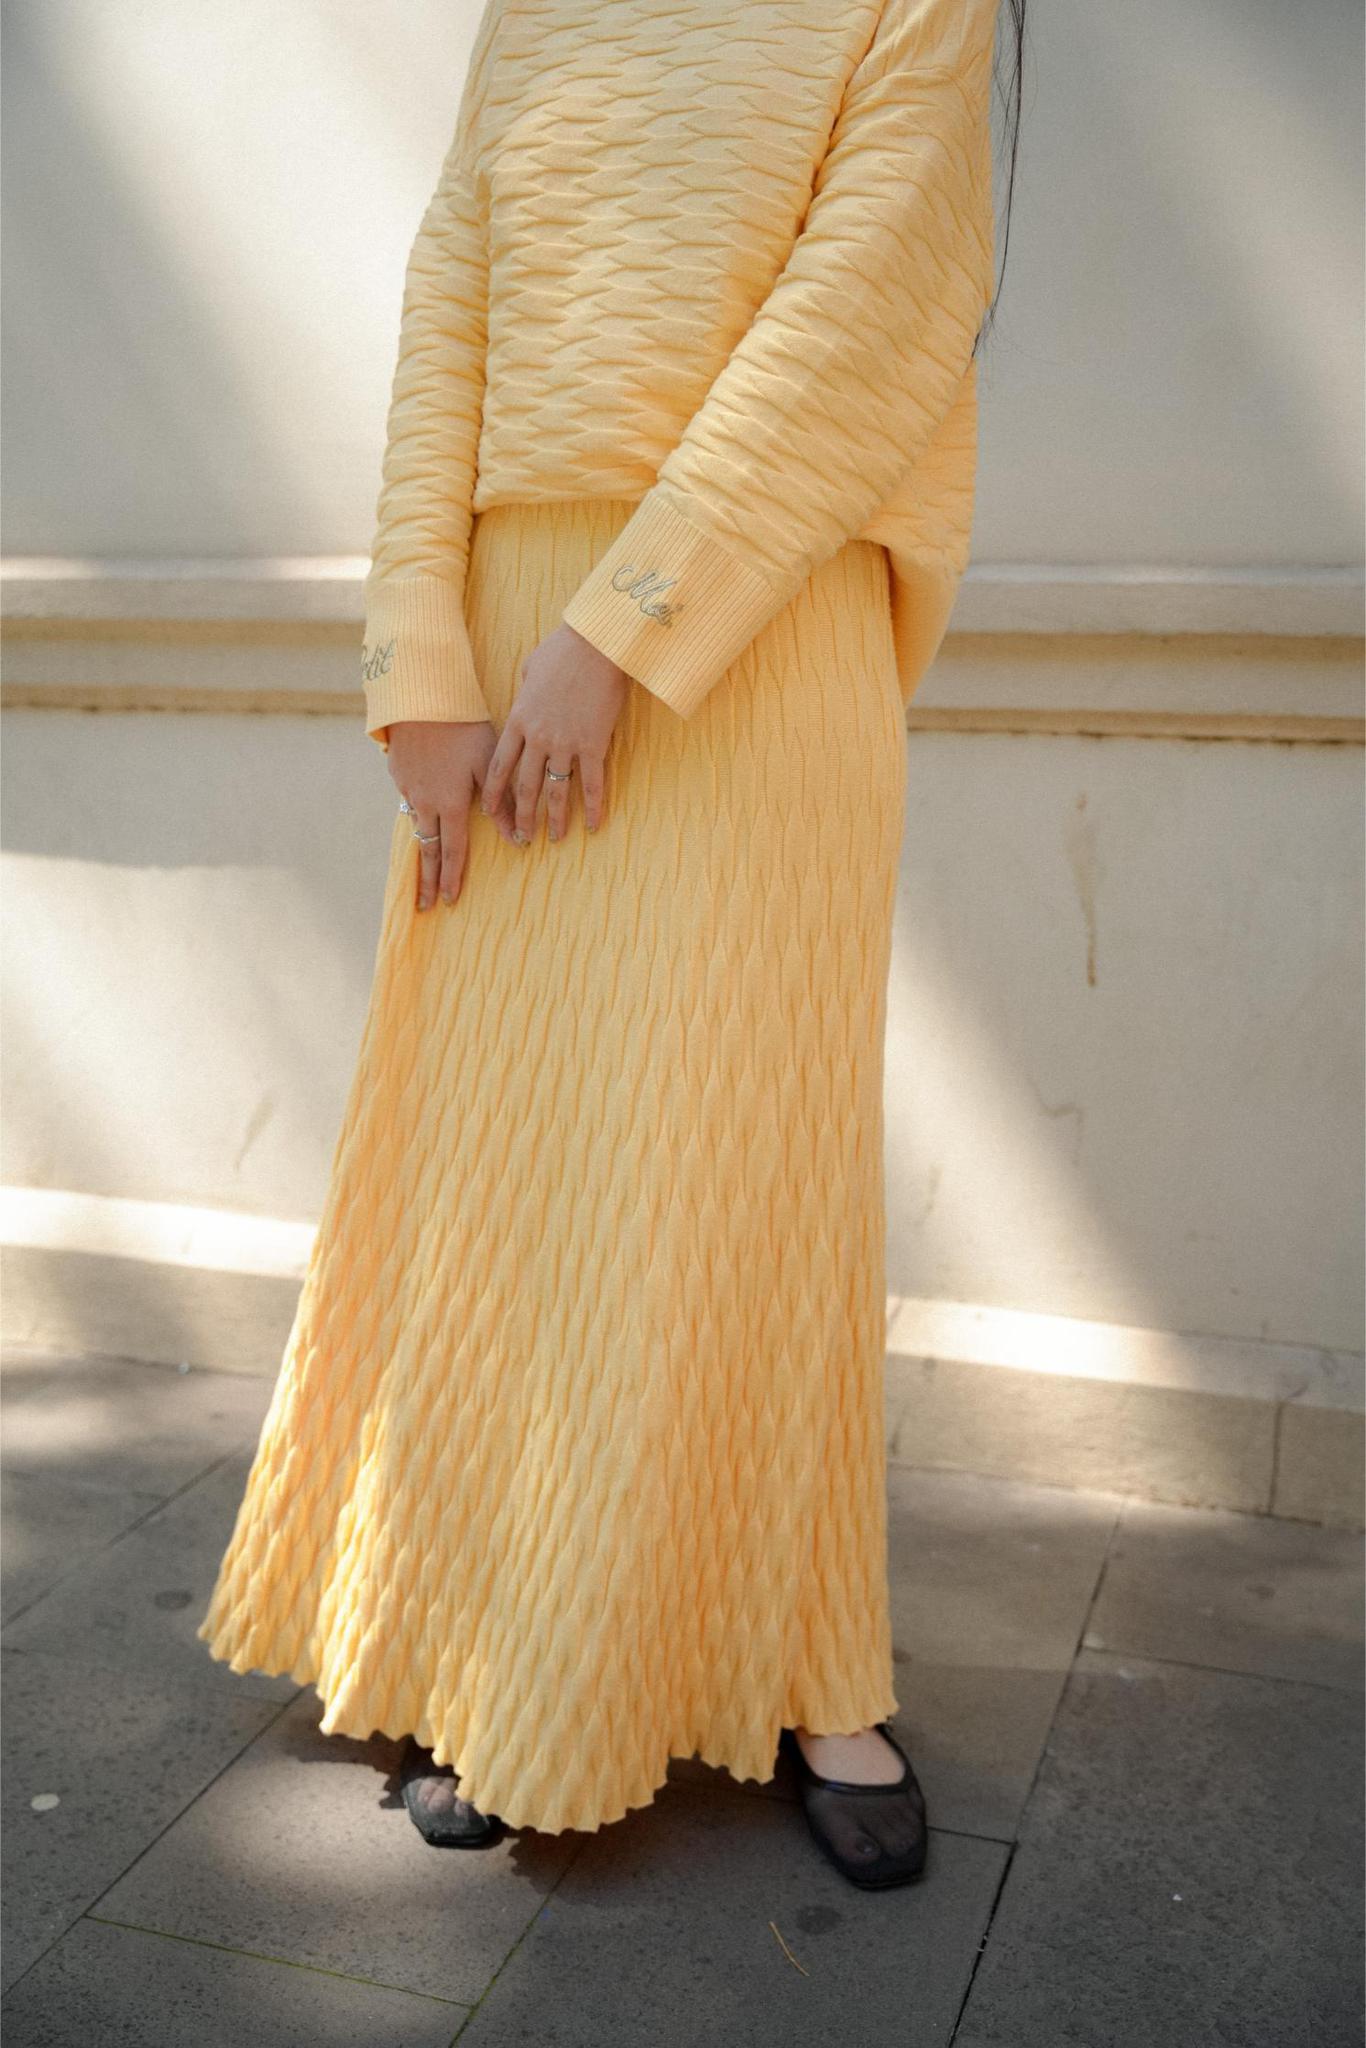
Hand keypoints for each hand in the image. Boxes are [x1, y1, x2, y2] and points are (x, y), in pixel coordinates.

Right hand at [385, 719, 517, 910]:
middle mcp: (425, 802)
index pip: (452, 850)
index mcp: (450, 802)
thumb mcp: (487, 762)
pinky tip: (420, 817)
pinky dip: (415, 815)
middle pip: (427, 850)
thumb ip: (502, 802)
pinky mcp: (397, 773)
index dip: (451, 877)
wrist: (420, 697)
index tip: (448, 900)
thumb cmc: (463, 726)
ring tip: (421, 870)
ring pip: (416, 826)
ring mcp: (407, 789)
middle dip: (426, 880)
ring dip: (419, 850)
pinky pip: (408, 801)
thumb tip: (518, 837)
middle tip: (424, 905)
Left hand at [481, 623, 629, 844]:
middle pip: (525, 786)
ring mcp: (565, 743)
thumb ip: (524, 692)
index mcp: (519, 720)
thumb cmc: (562, 650)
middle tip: (521, 839)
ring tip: (555, 838)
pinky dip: (592, 807)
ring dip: (555, 818)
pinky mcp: (593, 744)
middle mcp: (538, 738)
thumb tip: (525, 694)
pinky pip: (592, 783)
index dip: (494, 793)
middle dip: (522, 817)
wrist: (594, 645)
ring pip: (556, 790)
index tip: (489, 813)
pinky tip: (593, 825)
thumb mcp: (530, 669)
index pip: (500, 766)